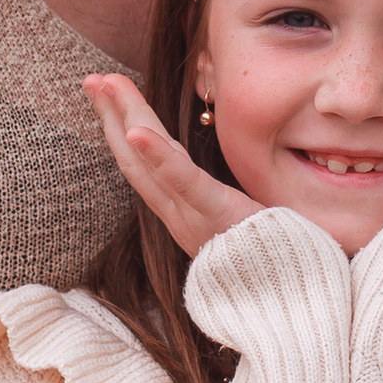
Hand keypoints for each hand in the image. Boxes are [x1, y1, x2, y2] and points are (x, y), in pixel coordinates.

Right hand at [82, 75, 263, 259]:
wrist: (291, 303)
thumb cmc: (273, 261)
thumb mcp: (242, 227)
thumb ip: (224, 208)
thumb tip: (214, 184)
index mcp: (183, 216)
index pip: (145, 166)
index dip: (121, 129)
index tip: (105, 94)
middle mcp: (179, 216)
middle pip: (135, 158)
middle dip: (111, 115)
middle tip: (91, 78)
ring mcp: (194, 217)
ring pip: (150, 162)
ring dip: (126, 118)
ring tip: (105, 84)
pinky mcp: (217, 214)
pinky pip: (184, 183)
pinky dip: (158, 157)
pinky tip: (137, 130)